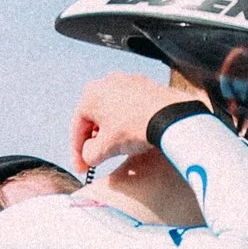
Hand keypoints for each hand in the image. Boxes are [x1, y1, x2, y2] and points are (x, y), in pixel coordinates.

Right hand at [69, 70, 206, 174]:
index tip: (82, 167)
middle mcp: (106, 82)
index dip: (77, 152)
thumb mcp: (105, 148)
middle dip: (95, 140)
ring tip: (118, 148)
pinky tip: (134, 135)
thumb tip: (89, 155)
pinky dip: (127, 121)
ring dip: (111, 131)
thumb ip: (88, 154)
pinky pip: (129, 106)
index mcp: (90, 94)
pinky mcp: (145, 85)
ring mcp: (127, 80)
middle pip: (94, 118)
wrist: (170, 116)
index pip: (77, 128)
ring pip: (112, 111)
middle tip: (98, 159)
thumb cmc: (135, 127)